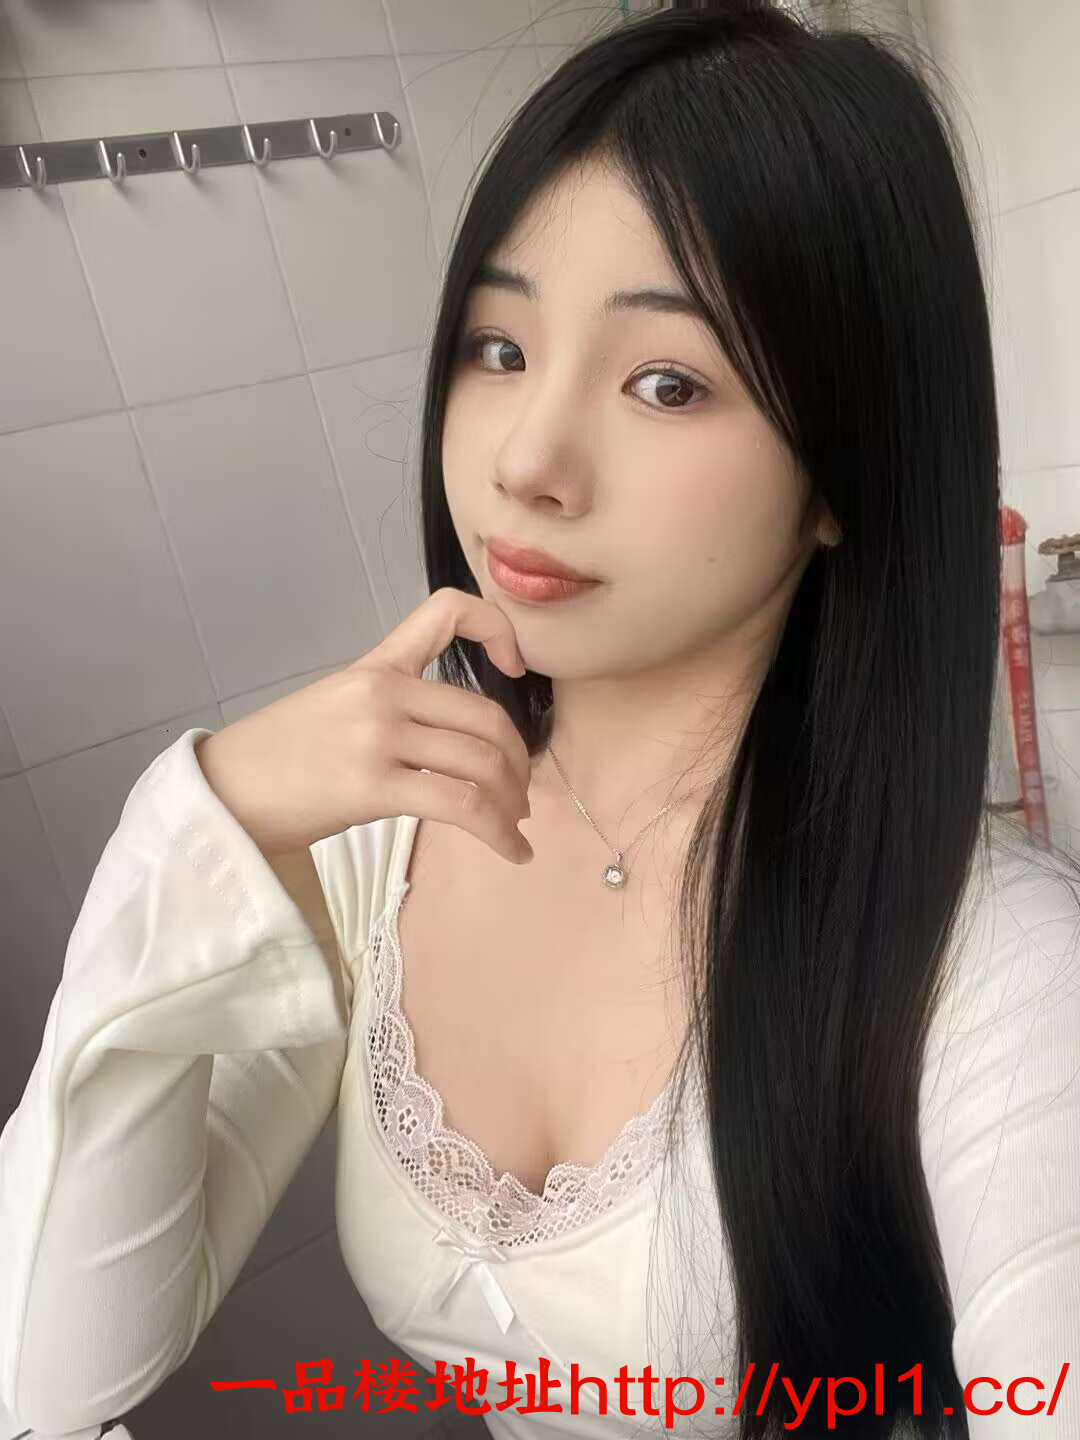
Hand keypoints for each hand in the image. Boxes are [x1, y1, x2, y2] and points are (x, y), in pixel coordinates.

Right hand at [194, 588, 534, 864]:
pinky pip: (460, 805)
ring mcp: (377, 736)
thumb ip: (390, 707)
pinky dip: (498, 832)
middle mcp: (381, 692)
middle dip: (515, 759)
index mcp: (374, 666)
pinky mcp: (372, 786)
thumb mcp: (334, 707)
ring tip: (512, 826)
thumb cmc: (277, 760)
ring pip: (480, 762)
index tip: (515, 667)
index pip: (445, 611)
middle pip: (484, 715)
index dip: (497, 630)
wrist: (221, 793)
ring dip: (510, 801)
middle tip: (518, 793)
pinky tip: (512, 852)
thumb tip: (449, 741)